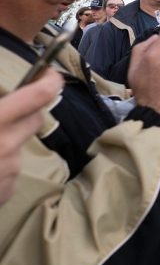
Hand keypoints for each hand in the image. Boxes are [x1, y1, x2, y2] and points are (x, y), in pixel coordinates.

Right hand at [0, 70, 61, 204]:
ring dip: (6, 143)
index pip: (38, 96)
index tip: (50, 73)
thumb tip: (4, 101)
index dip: (50, 81)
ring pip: (19, 146)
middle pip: (35, 119)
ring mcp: (9, 170)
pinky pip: (10, 172)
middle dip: (25, 112)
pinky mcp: (6, 191)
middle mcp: (7, 145)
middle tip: (3, 114)